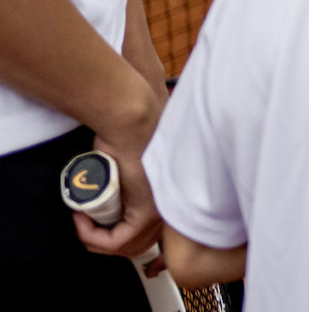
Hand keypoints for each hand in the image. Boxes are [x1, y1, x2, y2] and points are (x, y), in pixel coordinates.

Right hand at [72, 128, 162, 260]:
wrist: (132, 125)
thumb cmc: (126, 138)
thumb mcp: (122, 168)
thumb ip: (120, 184)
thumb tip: (103, 195)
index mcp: (164, 200)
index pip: (140, 235)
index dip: (108, 234)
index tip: (87, 217)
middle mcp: (165, 209)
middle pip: (134, 244)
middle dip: (101, 240)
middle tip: (82, 223)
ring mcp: (159, 212)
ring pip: (125, 246)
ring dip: (94, 239)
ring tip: (80, 219)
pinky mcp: (147, 213)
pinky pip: (118, 241)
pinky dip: (93, 236)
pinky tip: (81, 220)